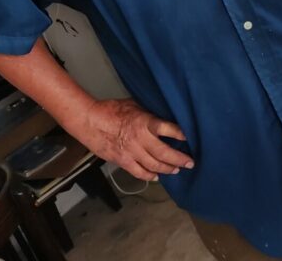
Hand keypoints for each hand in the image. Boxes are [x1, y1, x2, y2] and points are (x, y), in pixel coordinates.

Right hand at [75, 99, 193, 180]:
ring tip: (177, 169)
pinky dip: (149, 176)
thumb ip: (150, 114)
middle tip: (190, 162)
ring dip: (168, 169)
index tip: (192, 138)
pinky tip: (157, 176)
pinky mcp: (122, 161)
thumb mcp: (135, 105)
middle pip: (165, 153)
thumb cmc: (111, 110)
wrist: (89, 121)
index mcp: (146, 122)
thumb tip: (164, 118)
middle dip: (180, 159)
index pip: (170, 130)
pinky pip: (139, 172)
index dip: (182, 135)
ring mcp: (132, 152)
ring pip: (155, 165)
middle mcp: (141, 139)